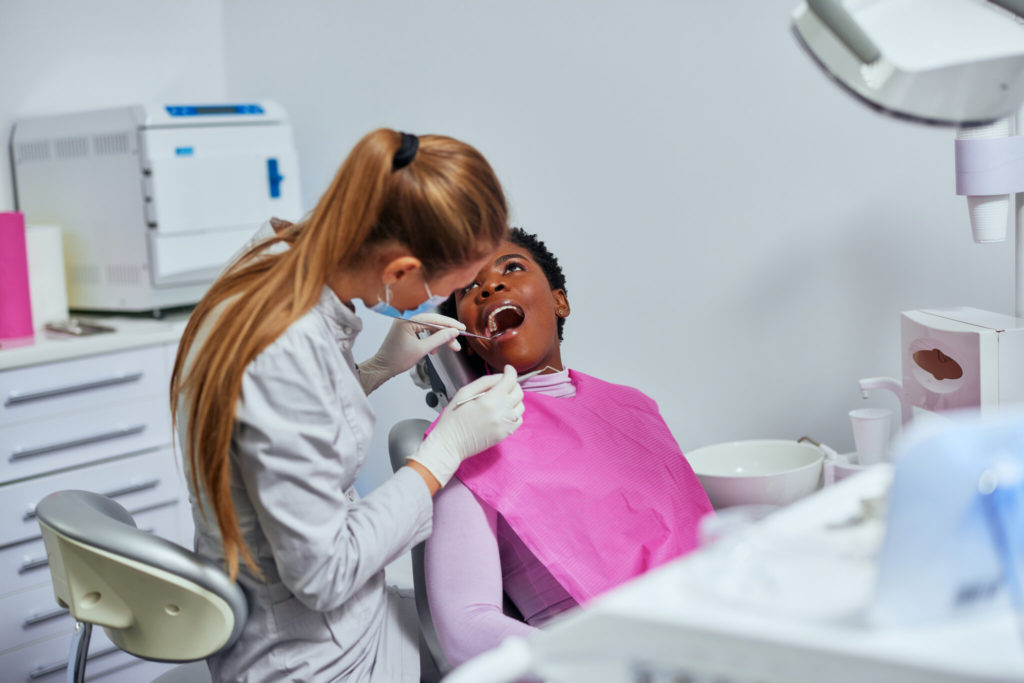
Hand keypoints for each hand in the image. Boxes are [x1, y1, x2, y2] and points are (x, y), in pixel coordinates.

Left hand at [358, 313, 464, 394]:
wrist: (383, 367)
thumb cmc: (397, 359)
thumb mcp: (422, 350)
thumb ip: (440, 339)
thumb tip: (454, 331)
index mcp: (407, 319)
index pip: (434, 319)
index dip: (450, 324)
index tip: (462, 328)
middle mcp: (406, 317)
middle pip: (433, 322)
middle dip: (446, 334)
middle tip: (456, 344)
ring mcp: (406, 322)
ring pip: (430, 327)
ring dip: (439, 338)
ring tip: (444, 349)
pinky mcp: (407, 328)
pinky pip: (424, 330)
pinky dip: (431, 339)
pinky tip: (433, 349)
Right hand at [408, 365, 524, 486]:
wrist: (450, 444)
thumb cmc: (453, 418)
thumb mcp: (463, 393)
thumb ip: (484, 382)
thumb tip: (501, 376)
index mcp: (489, 400)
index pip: (510, 380)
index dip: (510, 371)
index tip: (508, 369)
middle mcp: (500, 412)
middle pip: (518, 392)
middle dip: (512, 385)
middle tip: (501, 385)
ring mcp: (505, 425)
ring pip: (521, 406)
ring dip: (513, 399)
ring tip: (500, 400)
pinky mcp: (505, 434)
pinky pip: (519, 419)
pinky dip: (514, 413)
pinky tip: (502, 412)